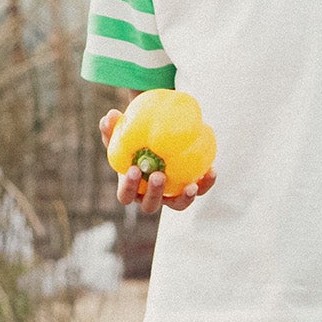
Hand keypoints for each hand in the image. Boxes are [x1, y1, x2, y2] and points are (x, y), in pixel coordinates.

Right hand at [101, 110, 216, 216]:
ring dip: (184, 198)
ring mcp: (171, 195)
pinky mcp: (189, 188)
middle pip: (150, 205)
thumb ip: (113, 126)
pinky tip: (211, 170)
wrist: (156, 137)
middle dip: (154, 193)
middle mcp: (150, 196)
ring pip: (177, 205)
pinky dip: (206, 183)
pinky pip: (199, 189)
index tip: (134, 169)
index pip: (126, 196)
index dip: (129, 187)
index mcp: (132, 187)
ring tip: (190, 185)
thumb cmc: (135, 137)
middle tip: (159, 175)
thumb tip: (110, 116)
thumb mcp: (122, 131)